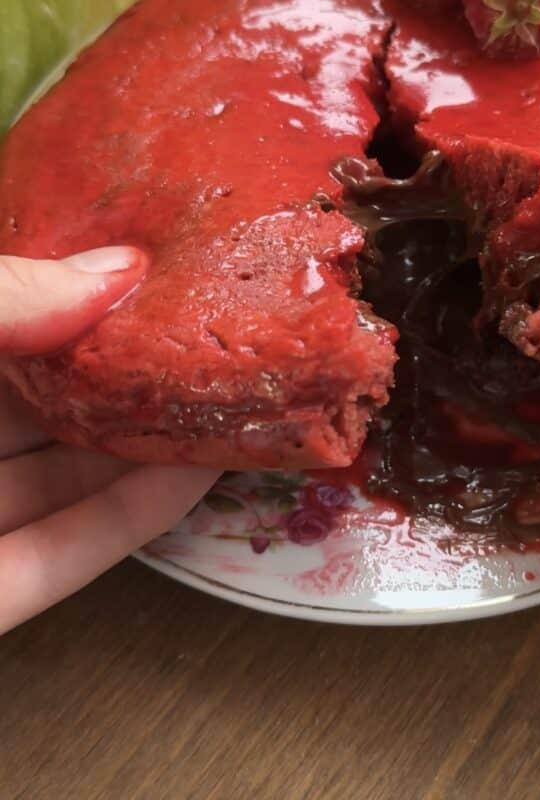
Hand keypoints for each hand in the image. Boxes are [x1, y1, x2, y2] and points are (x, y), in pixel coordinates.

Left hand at [0, 248, 217, 633]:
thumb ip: (4, 298)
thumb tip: (120, 269)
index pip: (21, 321)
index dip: (88, 295)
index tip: (166, 268)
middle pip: (56, 399)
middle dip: (137, 368)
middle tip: (219, 334)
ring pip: (72, 476)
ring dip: (155, 443)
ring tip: (236, 398)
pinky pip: (67, 551)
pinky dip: (136, 517)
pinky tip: (200, 474)